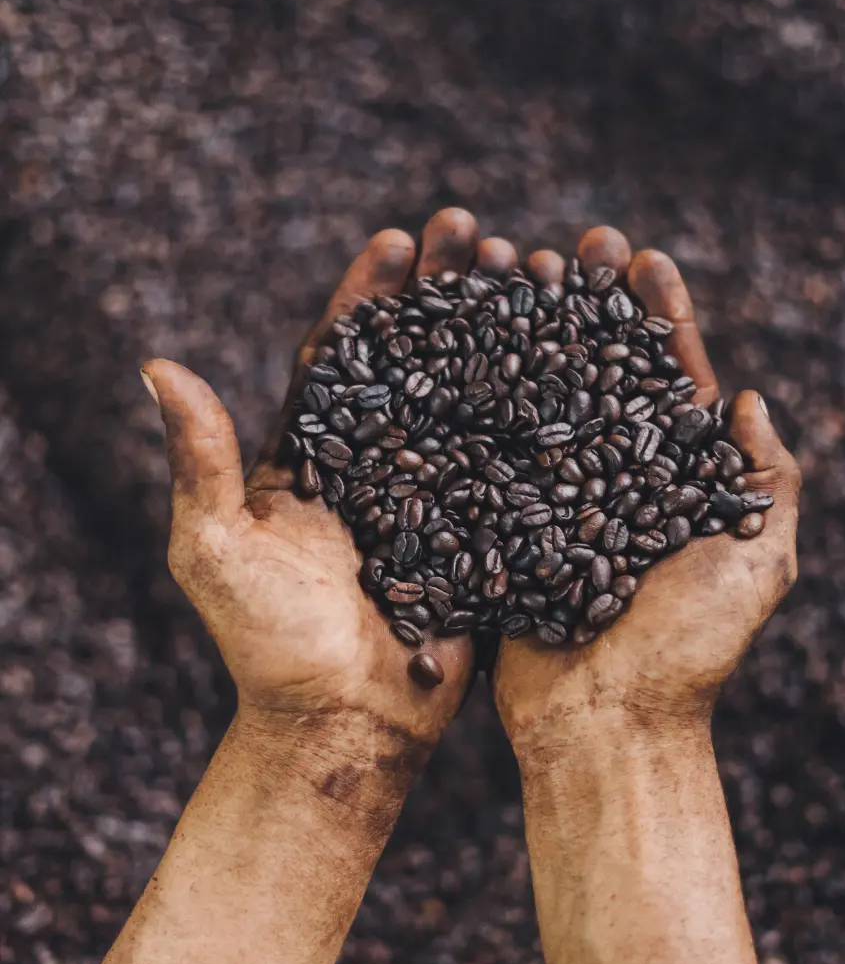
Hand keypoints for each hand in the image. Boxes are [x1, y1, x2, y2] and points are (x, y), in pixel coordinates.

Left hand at [141, 209, 516, 790]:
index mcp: (310, 456)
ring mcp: (430, 494)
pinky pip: (508, 463)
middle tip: (476, 236)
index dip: (365, 294)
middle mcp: (374, 463)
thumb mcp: (216, 552)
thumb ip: (200, 462)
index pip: (337, 354)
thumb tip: (156, 367)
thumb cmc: (268, 648)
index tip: (396, 238)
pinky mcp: (474, 531)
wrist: (341, 727)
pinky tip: (568, 368)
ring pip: (466, 399)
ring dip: (494, 338)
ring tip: (529, 278)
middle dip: (441, 295)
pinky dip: (534, 416)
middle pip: (411, 360)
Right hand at [493, 226, 801, 757]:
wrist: (605, 724)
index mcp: (675, 479)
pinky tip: (455, 343)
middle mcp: (611, 479)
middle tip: (564, 246)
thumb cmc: (689, 651)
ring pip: (536, 399)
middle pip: (596, 373)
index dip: (657, 314)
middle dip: (582, 306)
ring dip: (524, 334)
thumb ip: (766, 481)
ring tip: (506, 269)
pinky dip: (474, 398)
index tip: (640, 254)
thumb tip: (749, 398)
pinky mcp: (501, 522)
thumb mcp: (757, 563)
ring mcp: (552, 497)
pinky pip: (486, 451)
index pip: (667, 378)